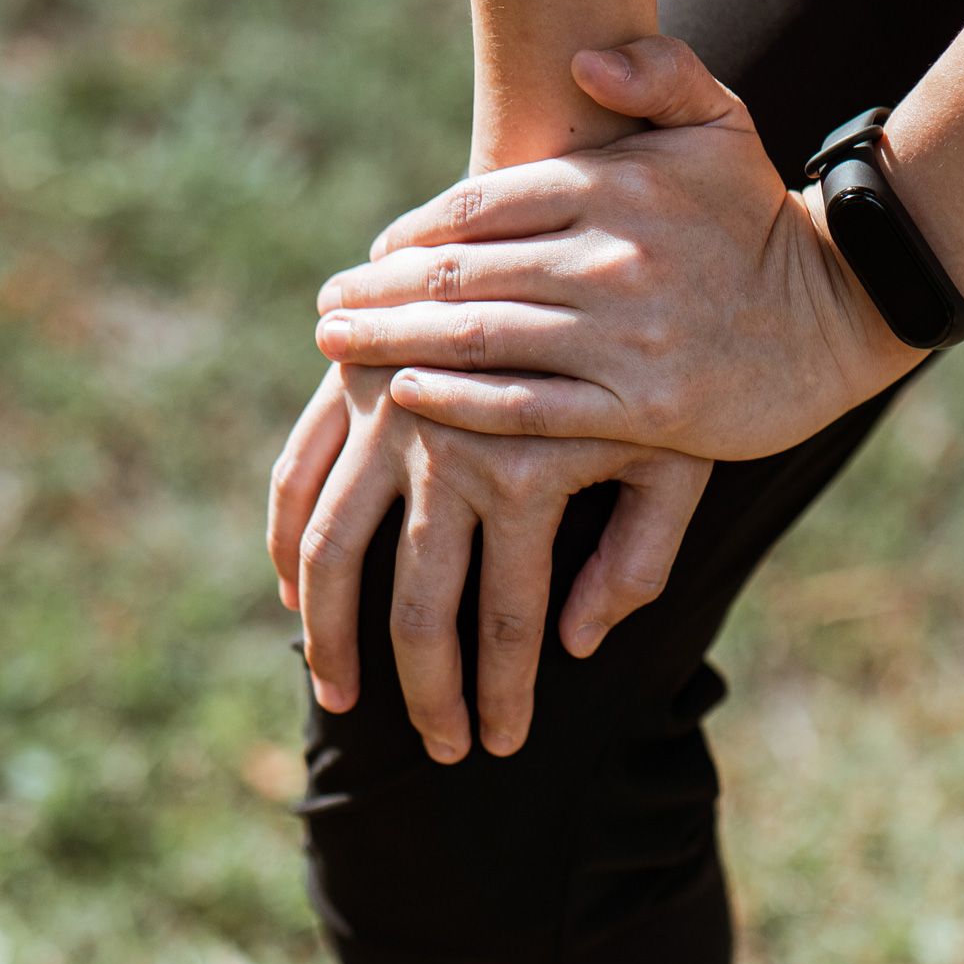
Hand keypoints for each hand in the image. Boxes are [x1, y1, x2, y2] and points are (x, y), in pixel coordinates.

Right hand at [266, 364, 710, 760]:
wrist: (587, 212)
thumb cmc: (652, 346)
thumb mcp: (676, 451)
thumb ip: (637, 554)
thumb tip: (576, 643)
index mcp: (526, 473)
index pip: (505, 620)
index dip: (501, 695)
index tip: (500, 746)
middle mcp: (445, 450)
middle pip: (417, 606)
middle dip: (427, 691)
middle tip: (439, 751)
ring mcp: (387, 414)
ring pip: (336, 551)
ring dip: (333, 635)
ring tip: (339, 698)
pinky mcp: (350, 381)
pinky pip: (297, 474)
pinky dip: (287, 540)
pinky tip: (294, 597)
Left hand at [310, 37, 924, 460]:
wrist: (842, 313)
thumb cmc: (763, 217)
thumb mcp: (723, 120)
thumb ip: (657, 69)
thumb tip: (581, 55)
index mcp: (617, 186)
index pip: (484, 205)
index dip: (415, 233)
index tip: (373, 257)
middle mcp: (610, 258)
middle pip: (464, 273)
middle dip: (379, 294)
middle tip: (322, 312)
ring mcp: (623, 338)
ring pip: (481, 338)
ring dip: (394, 343)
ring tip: (335, 352)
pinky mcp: (641, 410)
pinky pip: (529, 407)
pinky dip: (458, 402)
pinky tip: (404, 397)